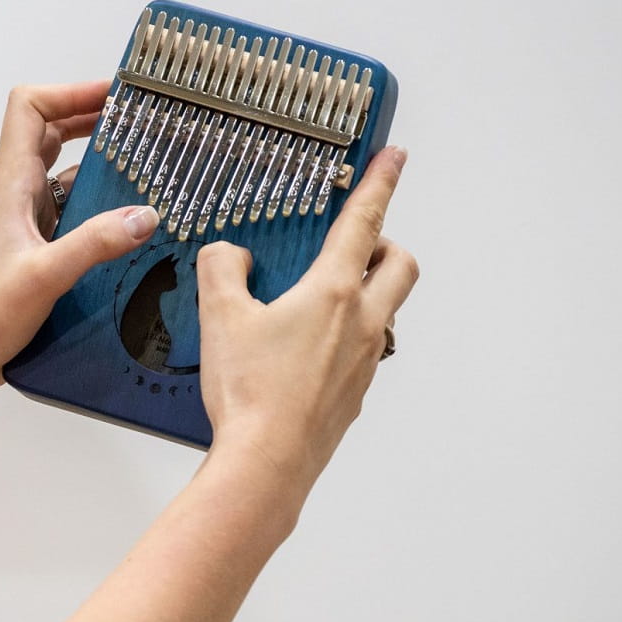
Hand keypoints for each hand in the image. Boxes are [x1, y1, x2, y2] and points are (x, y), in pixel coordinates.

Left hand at [0, 81, 160, 380]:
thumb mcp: (47, 276)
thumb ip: (97, 242)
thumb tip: (146, 214)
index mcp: (8, 186)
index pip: (29, 109)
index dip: (68, 91)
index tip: (113, 95)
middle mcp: (13, 194)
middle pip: (50, 131)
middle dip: (92, 117)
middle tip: (139, 120)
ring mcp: (22, 219)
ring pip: (60, 169)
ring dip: (97, 159)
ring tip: (142, 160)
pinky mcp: (32, 245)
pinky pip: (66, 206)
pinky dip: (94, 199)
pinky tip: (126, 215)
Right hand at [197, 146, 416, 484]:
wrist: (267, 463)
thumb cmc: (251, 395)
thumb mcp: (220, 318)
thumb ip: (222, 270)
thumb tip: (228, 255)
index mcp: (333, 294)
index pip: (364, 223)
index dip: (380, 184)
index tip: (393, 158)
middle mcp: (362, 324)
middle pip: (401, 265)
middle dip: (385, 244)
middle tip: (354, 243)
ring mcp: (364, 362)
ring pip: (384, 310)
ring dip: (363, 293)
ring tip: (313, 302)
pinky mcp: (354, 394)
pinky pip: (361, 350)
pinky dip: (342, 337)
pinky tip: (299, 352)